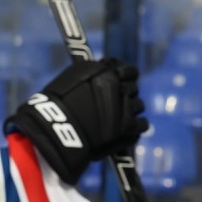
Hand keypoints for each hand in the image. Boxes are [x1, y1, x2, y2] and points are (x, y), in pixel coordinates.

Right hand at [5, 58, 148, 184]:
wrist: (59, 130)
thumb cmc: (60, 105)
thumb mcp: (74, 79)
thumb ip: (94, 76)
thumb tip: (106, 75)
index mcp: (107, 71)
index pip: (129, 70)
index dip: (124, 77)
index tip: (119, 84)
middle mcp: (119, 87)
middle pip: (133, 88)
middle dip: (125, 95)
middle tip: (114, 105)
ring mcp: (127, 107)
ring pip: (138, 105)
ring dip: (130, 111)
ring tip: (116, 119)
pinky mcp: (130, 128)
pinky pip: (143, 124)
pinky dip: (135, 127)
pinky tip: (125, 130)